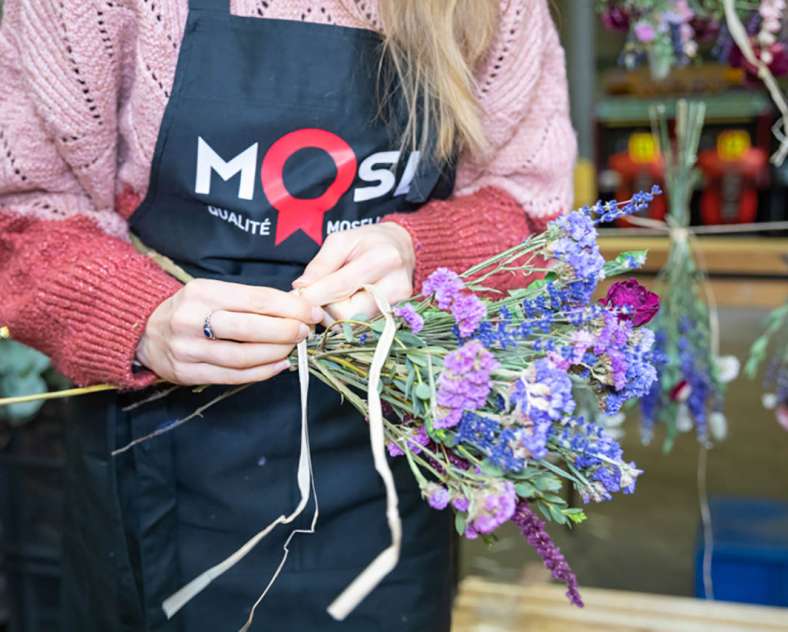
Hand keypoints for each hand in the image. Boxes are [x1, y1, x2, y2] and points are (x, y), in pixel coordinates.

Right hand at [137, 279, 323, 384]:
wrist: (144, 331)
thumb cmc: (191, 309)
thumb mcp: (213, 292)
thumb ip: (249, 299)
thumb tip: (295, 307)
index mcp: (202, 292)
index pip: (256, 299)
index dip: (289, 307)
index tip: (311, 311)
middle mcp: (191, 319)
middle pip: (250, 328)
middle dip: (285, 330)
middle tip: (305, 331)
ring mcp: (187, 349)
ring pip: (242, 356)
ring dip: (276, 353)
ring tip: (293, 348)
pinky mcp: (187, 373)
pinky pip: (232, 376)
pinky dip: (261, 373)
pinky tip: (278, 365)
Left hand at [293, 223, 414, 320]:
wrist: (400, 247)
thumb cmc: (368, 242)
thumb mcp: (341, 241)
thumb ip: (321, 264)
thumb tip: (301, 287)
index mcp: (383, 259)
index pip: (342, 286)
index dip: (316, 294)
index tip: (298, 296)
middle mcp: (395, 286)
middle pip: (349, 313)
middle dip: (327, 306)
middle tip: (318, 293)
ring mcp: (398, 305)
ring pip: (353, 323)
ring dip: (335, 314)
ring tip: (334, 295)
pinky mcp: (395, 316)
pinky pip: (361, 325)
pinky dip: (346, 317)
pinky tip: (346, 302)